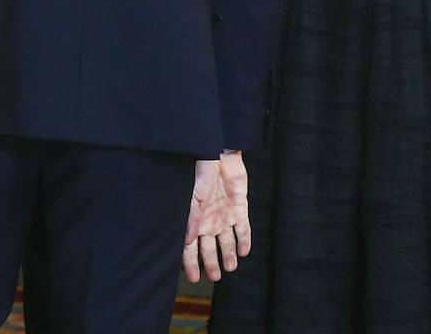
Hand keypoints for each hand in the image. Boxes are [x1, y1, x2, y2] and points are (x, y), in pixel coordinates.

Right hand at [182, 152, 250, 282]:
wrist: (218, 154)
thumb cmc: (199, 173)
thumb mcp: (192, 197)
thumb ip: (190, 219)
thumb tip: (186, 241)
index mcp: (194, 219)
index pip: (190, 246)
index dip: (191, 262)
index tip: (193, 277)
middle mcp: (208, 220)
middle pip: (209, 248)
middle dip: (211, 263)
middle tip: (214, 277)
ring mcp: (224, 215)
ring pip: (227, 242)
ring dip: (228, 255)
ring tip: (230, 267)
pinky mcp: (239, 208)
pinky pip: (243, 229)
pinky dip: (244, 241)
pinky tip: (244, 252)